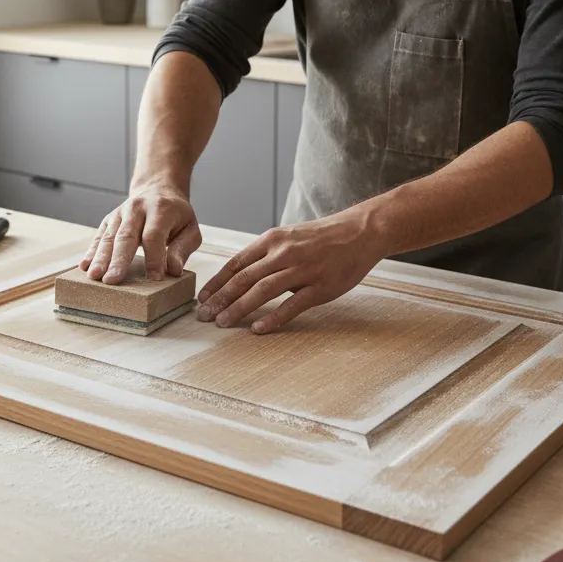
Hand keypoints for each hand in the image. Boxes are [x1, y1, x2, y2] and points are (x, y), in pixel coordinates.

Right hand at [81, 180, 201, 283]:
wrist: (158, 190)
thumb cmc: (176, 216)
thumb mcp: (190, 230)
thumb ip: (182, 250)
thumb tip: (174, 271)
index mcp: (161, 209)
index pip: (154, 235)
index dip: (154, 257)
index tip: (154, 278)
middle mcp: (137, 209)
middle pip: (126, 236)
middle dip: (119, 260)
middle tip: (112, 280)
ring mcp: (120, 214)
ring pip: (109, 237)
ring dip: (101, 258)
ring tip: (95, 276)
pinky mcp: (109, 220)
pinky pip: (98, 237)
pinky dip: (91, 252)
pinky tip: (85, 267)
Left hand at [197, 208, 385, 333]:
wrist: (360, 232)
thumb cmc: (322, 238)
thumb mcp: (289, 237)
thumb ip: (266, 254)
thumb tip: (240, 275)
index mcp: (273, 240)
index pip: (236, 263)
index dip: (216, 282)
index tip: (202, 299)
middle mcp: (284, 253)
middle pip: (244, 279)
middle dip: (220, 299)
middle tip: (204, 316)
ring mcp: (303, 270)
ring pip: (262, 291)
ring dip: (239, 309)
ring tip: (223, 323)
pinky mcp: (321, 286)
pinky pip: (292, 305)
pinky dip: (272, 318)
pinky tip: (257, 329)